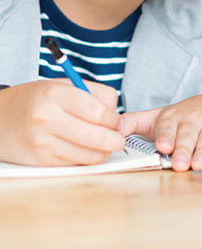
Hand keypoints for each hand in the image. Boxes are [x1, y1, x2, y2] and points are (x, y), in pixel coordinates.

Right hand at [0, 79, 125, 165]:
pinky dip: (87, 158)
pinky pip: (76, 164)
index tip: (117, 121)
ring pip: (89, 155)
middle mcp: (47, 118)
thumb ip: (95, 93)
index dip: (115, 119)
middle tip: (120, 137)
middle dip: (116, 140)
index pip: (98, 112)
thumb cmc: (36, 99)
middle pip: (97, 137)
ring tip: (105, 144)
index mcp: (55, 94)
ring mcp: (42, 142)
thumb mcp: (64, 85)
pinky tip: (86, 149)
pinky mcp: (40, 161)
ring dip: (104, 152)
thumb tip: (117, 114)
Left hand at [120, 88, 201, 171]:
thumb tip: (111, 129)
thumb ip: (137, 122)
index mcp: (176, 116)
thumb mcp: (165, 114)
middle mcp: (196, 120)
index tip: (162, 146)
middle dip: (184, 148)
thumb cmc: (194, 114)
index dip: (165, 135)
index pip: (168, 125)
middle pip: (188, 134)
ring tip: (200, 163)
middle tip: (180, 163)